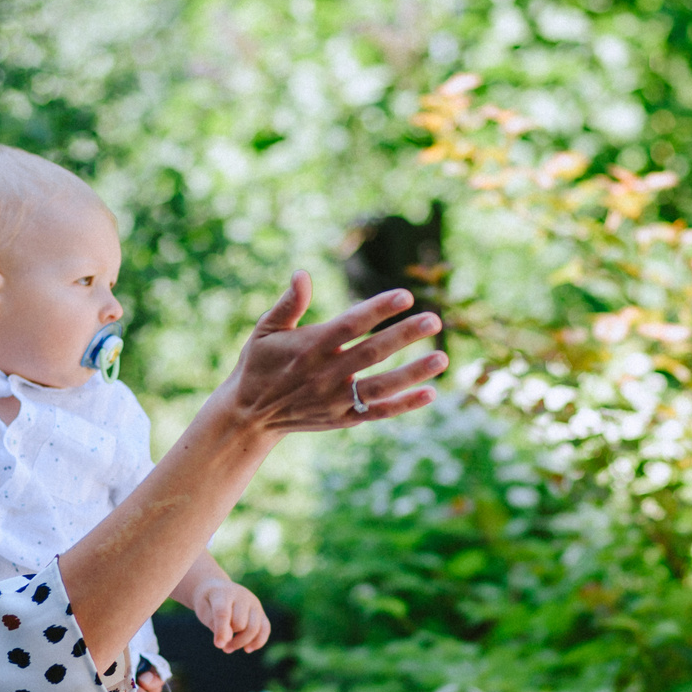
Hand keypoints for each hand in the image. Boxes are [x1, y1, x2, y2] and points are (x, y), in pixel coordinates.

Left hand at [190, 578, 270, 652]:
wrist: (217, 587)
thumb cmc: (208, 602)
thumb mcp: (203, 610)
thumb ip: (214, 623)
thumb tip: (229, 638)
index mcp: (223, 593)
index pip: (224, 613)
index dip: (221, 630)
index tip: (218, 645)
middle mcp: (242, 595)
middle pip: (239, 623)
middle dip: (229, 637)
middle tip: (219, 644)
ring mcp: (254, 603)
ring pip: (253, 628)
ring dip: (241, 643)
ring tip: (228, 648)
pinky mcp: (261, 611)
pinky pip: (265, 628)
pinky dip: (258, 642)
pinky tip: (247, 649)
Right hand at [215, 274, 446, 438]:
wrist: (249, 415)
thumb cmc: (260, 364)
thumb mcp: (265, 330)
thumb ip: (288, 304)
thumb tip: (302, 273)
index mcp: (309, 347)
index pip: (349, 326)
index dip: (377, 310)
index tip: (405, 296)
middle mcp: (325, 374)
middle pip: (371, 353)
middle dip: (404, 336)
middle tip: (434, 320)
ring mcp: (335, 400)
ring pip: (380, 387)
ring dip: (412, 373)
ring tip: (442, 358)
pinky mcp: (343, 419)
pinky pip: (378, 413)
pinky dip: (404, 405)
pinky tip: (430, 393)